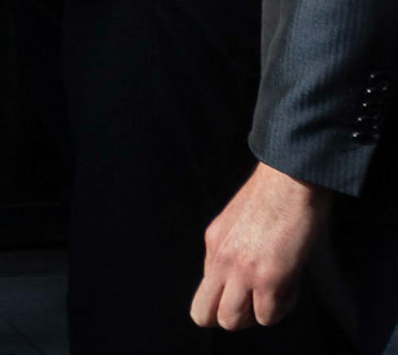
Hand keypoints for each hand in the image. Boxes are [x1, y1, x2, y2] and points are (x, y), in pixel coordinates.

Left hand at [191, 163, 330, 329]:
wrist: (293, 175)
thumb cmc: (276, 194)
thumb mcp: (240, 221)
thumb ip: (234, 250)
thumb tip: (243, 282)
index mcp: (213, 241)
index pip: (205, 292)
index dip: (227, 299)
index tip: (250, 289)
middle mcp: (220, 257)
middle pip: (204, 315)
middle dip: (233, 317)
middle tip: (259, 300)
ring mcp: (241, 270)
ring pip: (230, 322)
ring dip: (257, 315)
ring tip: (277, 290)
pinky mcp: (267, 278)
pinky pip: (268, 317)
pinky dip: (283, 307)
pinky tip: (293, 280)